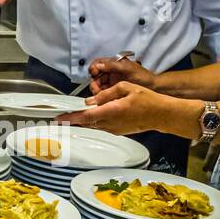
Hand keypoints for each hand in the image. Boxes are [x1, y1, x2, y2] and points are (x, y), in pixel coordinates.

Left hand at [58, 81, 193, 136]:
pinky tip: (92, 116)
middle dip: (72, 121)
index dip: (70, 118)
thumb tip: (91, 100)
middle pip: (86, 123)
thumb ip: (106, 94)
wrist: (161, 114)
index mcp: (110, 111)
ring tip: (72, 116)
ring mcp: (114, 129)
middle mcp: (110, 123)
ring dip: (83, 121)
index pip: (85, 116)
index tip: (59, 119)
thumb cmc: (146, 100)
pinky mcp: (118, 130)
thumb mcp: (125, 88)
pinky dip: (94, 121)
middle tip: (60, 118)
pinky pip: (102, 126)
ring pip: (93, 125)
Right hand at [88, 57, 155, 94]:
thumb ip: (112, 65)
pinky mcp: (114, 91)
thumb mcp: (127, 68)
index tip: (94, 74)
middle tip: (97, 89)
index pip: (98, 63)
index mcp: (114, 63)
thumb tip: (99, 65)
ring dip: (97, 90)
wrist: (154, 88)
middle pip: (96, 76)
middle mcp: (111, 72)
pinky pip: (104, 93)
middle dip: (94, 82)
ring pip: (98, 85)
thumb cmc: (144, 76)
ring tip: (100, 95)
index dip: (93, 68)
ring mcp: (112, 82)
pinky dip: (102, 96)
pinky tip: (104, 99)